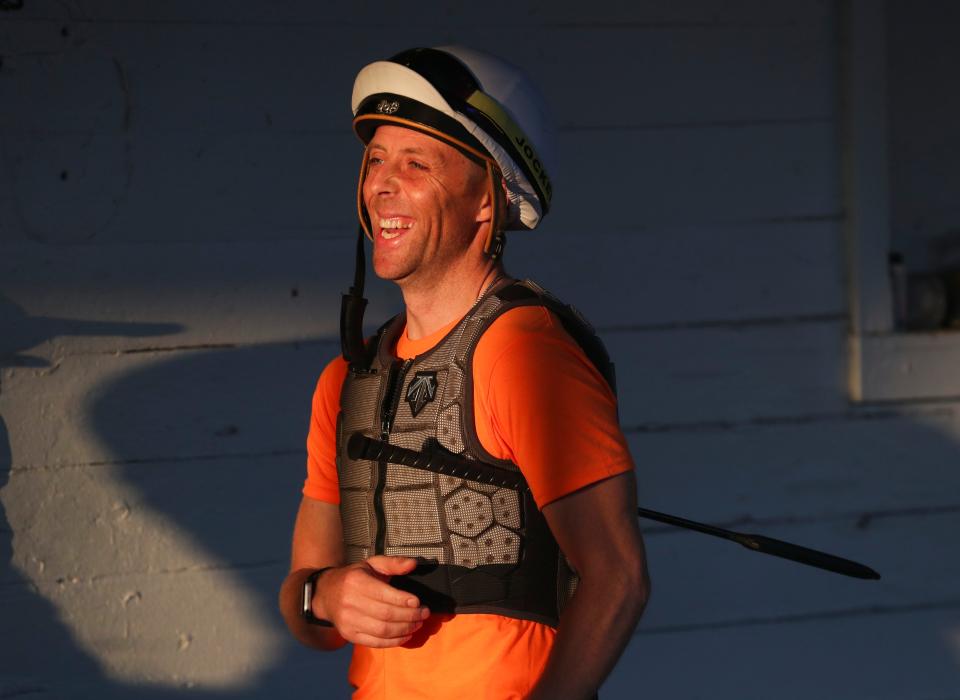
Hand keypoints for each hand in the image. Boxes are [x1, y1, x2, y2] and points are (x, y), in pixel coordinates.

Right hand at [314, 555, 430, 647]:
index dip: (404, 600)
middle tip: (424, 614)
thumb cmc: (354, 578)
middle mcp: (350, 602)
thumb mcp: (372, 564)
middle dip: (409, 616)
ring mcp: (348, 621)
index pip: (384, 595)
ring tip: (417, 624)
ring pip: (382, 630)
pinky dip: (393, 641)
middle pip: (386, 615)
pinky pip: (375, 642)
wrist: (326, 594)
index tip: (419, 602)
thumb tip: (412, 564)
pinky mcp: (349, 635)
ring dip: (404, 629)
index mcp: (357, 582)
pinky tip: (405, 635)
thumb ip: (393, 563)